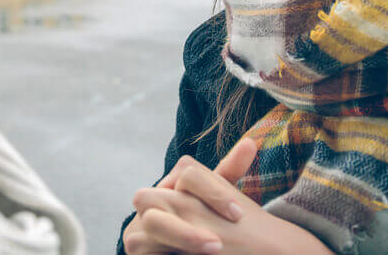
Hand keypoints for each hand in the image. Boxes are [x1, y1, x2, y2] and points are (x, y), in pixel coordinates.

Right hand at [122, 139, 256, 253]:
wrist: (185, 248)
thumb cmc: (207, 220)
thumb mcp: (219, 199)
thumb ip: (230, 172)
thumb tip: (250, 142)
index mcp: (172, 183)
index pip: (188, 172)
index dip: (213, 191)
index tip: (237, 215)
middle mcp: (150, 200)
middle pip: (156, 196)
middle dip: (188, 223)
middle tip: (219, 242)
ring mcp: (138, 225)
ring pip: (150, 223)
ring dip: (181, 237)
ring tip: (211, 249)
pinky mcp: (137, 247)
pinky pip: (142, 248)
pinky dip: (163, 252)